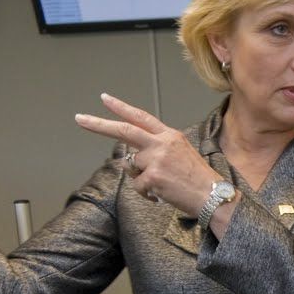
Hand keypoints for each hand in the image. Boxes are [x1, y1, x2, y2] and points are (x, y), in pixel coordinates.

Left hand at [74, 94, 228, 229]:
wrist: (212, 195)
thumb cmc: (197, 177)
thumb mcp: (179, 153)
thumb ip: (155, 149)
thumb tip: (130, 157)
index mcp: (169, 135)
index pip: (141, 117)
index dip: (121, 107)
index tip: (105, 98)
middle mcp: (161, 143)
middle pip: (124, 130)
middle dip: (99, 124)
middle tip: (80, 118)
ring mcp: (156, 159)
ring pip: (132, 166)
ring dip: (141, 177)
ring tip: (163, 183)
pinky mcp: (153, 177)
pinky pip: (138, 185)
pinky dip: (147, 192)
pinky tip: (163, 193)